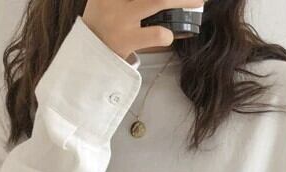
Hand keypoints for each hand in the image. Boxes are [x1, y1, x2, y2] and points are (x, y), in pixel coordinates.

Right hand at [82, 0, 204, 59]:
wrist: (87, 53)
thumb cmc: (104, 21)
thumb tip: (166, 1)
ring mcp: (120, 17)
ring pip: (158, 0)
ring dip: (184, 0)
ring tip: (198, 2)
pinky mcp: (125, 40)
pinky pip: (157, 34)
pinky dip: (168, 34)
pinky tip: (167, 36)